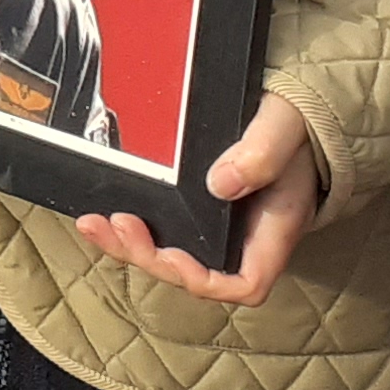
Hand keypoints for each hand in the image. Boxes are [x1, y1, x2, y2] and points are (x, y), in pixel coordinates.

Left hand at [72, 93, 320, 304]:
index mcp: (272, 228)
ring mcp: (220, 224)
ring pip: (174, 254)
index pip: (245, 284)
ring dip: (131, 247)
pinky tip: (104, 214)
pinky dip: (136, 227)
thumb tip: (219, 184)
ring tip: (93, 224)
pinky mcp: (200, 206)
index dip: (205, 281)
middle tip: (115, 226)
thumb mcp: (284, 127)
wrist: (293, 105)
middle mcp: (244, 235)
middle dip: (149, 258)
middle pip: (195, 272)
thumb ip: (261, 154)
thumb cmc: (296, 120)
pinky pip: (167, 229)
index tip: (171, 255)